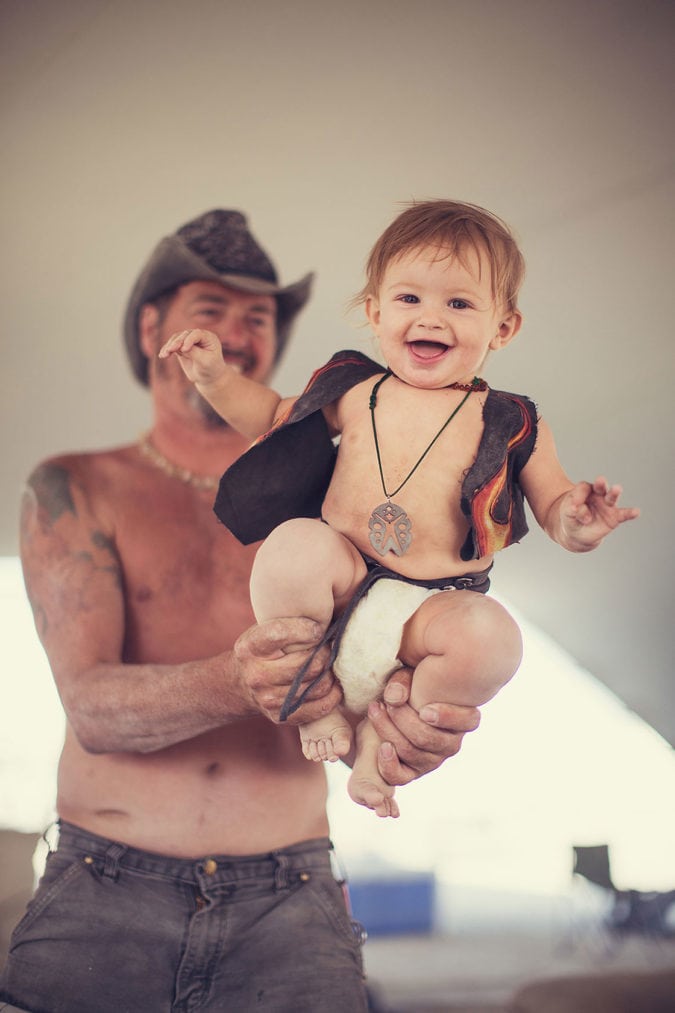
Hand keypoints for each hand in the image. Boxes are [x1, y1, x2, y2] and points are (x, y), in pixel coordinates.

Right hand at [158, 329, 229, 387]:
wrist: (208, 379)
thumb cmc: (210, 369)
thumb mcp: (204, 361)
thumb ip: (193, 352)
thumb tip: (180, 346)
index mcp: (209, 338)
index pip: (196, 334)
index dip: (189, 340)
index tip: (184, 350)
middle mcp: (199, 337)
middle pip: (184, 335)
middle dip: (176, 342)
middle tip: (170, 350)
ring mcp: (189, 341)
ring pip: (176, 339)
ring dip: (169, 345)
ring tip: (164, 354)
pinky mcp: (181, 347)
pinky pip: (172, 345)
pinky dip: (167, 349)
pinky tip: (162, 355)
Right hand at [233, 618, 342, 724]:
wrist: (238, 683)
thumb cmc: (261, 649)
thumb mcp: (263, 629)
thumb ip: (289, 623)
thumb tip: (330, 613)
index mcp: (249, 647)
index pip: (281, 633)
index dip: (306, 629)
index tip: (318, 628)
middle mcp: (256, 674)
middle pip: (306, 664)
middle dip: (326, 653)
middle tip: (331, 647)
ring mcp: (267, 698)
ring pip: (315, 686)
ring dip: (331, 674)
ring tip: (332, 664)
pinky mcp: (279, 716)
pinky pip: (317, 708)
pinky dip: (332, 696)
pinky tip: (334, 686)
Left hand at [367, 668, 480, 785]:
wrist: (393, 709)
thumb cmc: (411, 689)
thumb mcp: (410, 678)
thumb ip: (403, 682)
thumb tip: (394, 697)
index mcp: (463, 718)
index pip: (468, 720)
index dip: (447, 717)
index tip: (424, 711)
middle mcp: (451, 743)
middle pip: (428, 737)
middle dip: (403, 719)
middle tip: (387, 702)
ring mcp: (432, 760)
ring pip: (411, 752)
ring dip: (388, 730)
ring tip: (375, 709)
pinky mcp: (412, 773)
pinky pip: (400, 776)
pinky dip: (389, 763)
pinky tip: (382, 745)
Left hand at [559, 476, 638, 550]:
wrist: (577, 534)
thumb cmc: (572, 518)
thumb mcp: (567, 512)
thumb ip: (573, 508)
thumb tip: (577, 508)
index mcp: (586, 491)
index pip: (583, 488)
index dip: (578, 497)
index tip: (573, 507)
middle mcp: (598, 495)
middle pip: (600, 487)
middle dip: (601, 484)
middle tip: (600, 480)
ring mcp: (607, 505)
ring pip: (611, 497)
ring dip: (614, 493)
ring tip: (617, 488)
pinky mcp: (614, 517)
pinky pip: (623, 514)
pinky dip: (630, 513)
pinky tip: (636, 512)